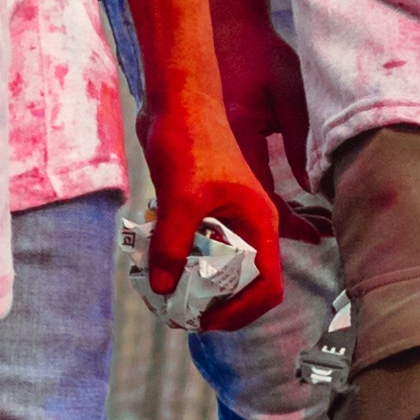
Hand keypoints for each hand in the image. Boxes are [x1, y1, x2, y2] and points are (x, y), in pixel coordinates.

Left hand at [145, 116, 284, 330]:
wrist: (175, 99)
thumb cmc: (190, 141)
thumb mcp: (181, 198)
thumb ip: (173, 246)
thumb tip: (163, 287)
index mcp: (259, 223)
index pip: (268, 285)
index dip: (243, 312)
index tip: (207, 320)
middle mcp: (246, 225)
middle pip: (242, 283)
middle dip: (214, 305)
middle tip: (179, 314)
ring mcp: (223, 218)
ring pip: (215, 268)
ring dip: (193, 285)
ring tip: (162, 294)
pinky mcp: (201, 210)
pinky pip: (194, 248)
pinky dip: (178, 261)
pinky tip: (152, 264)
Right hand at [206, 0, 310, 209]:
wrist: (227, 27)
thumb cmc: (262, 55)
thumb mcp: (290, 96)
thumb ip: (299, 145)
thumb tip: (311, 189)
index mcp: (237, 139)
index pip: (262, 199)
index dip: (291, 223)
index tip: (317, 234)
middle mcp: (219, 152)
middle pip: (249, 206)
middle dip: (286, 224)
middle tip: (321, 229)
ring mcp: (213, 150)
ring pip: (243, 196)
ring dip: (275, 211)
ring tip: (312, 219)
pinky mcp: (215, 144)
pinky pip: (238, 179)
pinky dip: (262, 192)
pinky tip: (289, 195)